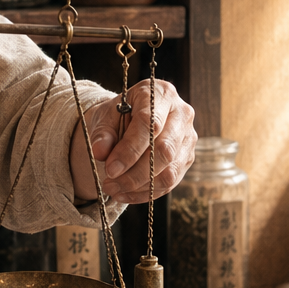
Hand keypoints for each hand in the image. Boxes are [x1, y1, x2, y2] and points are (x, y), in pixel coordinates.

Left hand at [69, 80, 196, 204]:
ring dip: (139, 186)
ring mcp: (188, 137)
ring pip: (169, 170)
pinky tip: (126, 194)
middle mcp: (181, 113)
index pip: (149, 124)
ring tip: (114, 190)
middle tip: (109, 183)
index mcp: (160, 93)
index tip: (110, 169)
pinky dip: (147, 192)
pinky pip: (170, 182)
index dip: (129, 150)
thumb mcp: (106, 116)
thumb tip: (100, 152)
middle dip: (134, 173)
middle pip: (164, 150)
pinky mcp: (188, 157)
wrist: (131, 118)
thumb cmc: (119, 114)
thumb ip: (103, 133)